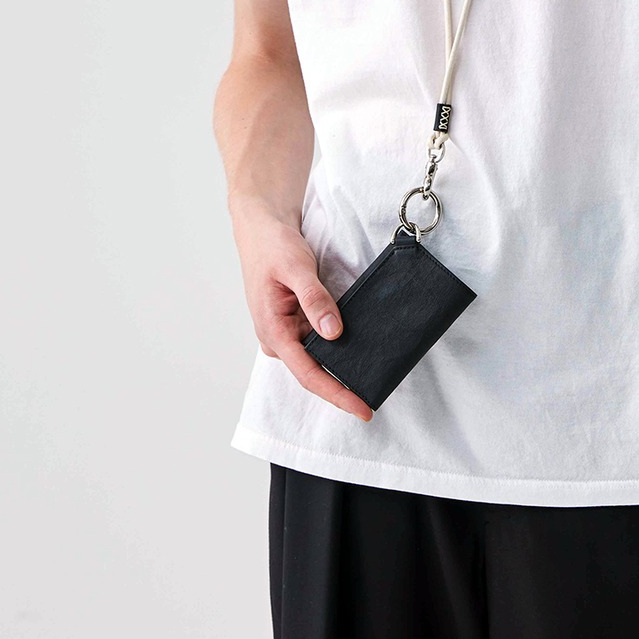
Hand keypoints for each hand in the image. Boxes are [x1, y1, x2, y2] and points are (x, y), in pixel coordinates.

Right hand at [233, 211, 372, 421]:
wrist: (262, 230)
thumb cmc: (273, 247)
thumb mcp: (297, 269)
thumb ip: (315, 299)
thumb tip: (333, 333)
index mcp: (273, 330)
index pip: (309, 373)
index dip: (337, 394)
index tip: (363, 409)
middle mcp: (278, 338)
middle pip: (314, 371)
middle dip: (342, 385)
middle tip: (376, 395)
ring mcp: (286, 332)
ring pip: (317, 357)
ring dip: (341, 365)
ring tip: (373, 372)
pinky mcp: (294, 323)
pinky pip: (317, 341)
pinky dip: (337, 346)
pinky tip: (358, 346)